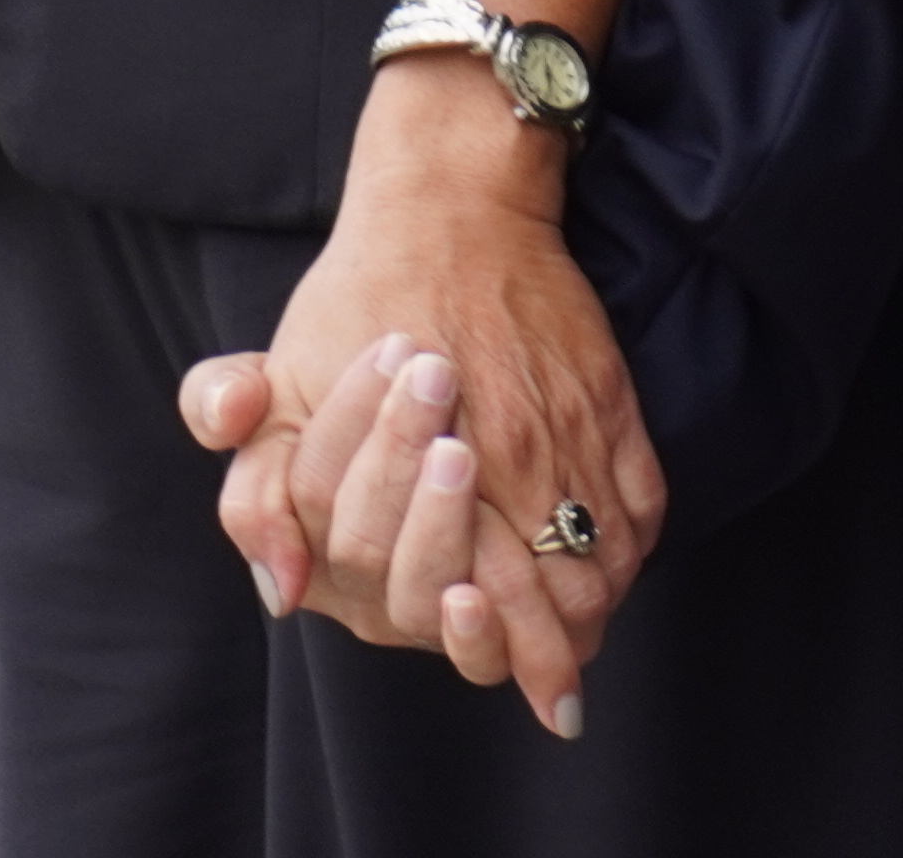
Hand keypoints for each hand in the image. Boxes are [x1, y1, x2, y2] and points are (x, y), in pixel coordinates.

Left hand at [181, 65, 663, 736]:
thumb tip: (281, 591)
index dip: (495, 654)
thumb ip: (260, 500)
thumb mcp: (277, 394)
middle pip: (549, 593)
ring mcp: (568, 431)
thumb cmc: (351, 305)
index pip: (471, 597)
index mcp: (428, 470)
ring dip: (596, 605)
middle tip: (560, 691)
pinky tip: (617, 563)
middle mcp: (509, 461)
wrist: (447, 204)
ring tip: (587, 639)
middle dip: (554, 650)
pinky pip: (642, 496)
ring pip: (604, 555)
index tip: (532, 698)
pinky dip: (633, 541)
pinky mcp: (607, 397)